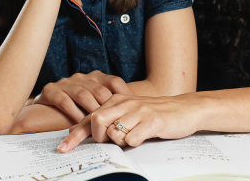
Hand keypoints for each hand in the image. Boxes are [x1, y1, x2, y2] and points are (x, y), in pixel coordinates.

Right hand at [33, 71, 132, 123]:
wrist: (42, 104)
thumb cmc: (75, 104)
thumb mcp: (94, 99)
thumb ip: (109, 102)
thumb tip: (131, 112)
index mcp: (95, 76)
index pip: (114, 81)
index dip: (124, 93)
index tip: (132, 106)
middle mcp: (82, 77)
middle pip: (99, 90)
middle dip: (108, 106)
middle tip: (114, 121)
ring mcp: (66, 82)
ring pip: (83, 95)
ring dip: (91, 110)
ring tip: (98, 124)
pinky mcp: (51, 90)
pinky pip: (64, 100)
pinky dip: (73, 112)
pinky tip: (79, 123)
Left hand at [58, 94, 200, 151]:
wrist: (186, 109)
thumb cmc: (155, 114)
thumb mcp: (130, 113)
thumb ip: (109, 119)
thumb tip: (81, 130)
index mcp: (117, 100)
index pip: (89, 118)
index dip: (74, 136)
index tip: (63, 149)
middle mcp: (126, 103)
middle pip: (96, 121)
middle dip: (98, 138)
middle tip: (111, 141)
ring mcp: (140, 111)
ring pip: (114, 132)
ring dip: (119, 142)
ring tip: (132, 137)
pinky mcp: (153, 121)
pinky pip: (132, 139)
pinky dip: (134, 143)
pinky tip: (143, 137)